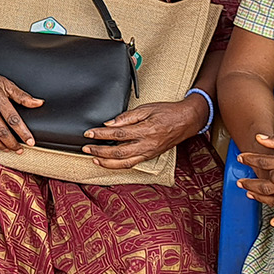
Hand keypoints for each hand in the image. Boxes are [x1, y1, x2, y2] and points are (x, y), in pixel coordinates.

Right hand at [0, 58, 40, 151]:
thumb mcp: (6, 84)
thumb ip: (22, 96)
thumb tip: (38, 103)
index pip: (13, 119)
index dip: (23, 132)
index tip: (30, 141)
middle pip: (1, 131)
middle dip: (12, 143)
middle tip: (19, 149)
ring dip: (0, 146)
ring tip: (8, 149)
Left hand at [84, 95, 209, 169]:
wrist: (187, 120)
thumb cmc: (167, 112)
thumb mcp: (147, 108)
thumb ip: (127, 117)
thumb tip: (110, 124)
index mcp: (145, 130)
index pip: (118, 134)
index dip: (101, 135)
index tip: (89, 133)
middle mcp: (147, 144)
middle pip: (118, 152)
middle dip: (99, 151)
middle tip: (86, 148)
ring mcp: (149, 152)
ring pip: (124, 162)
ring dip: (107, 162)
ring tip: (94, 158)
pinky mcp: (150, 156)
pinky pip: (132, 164)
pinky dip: (118, 165)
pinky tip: (109, 162)